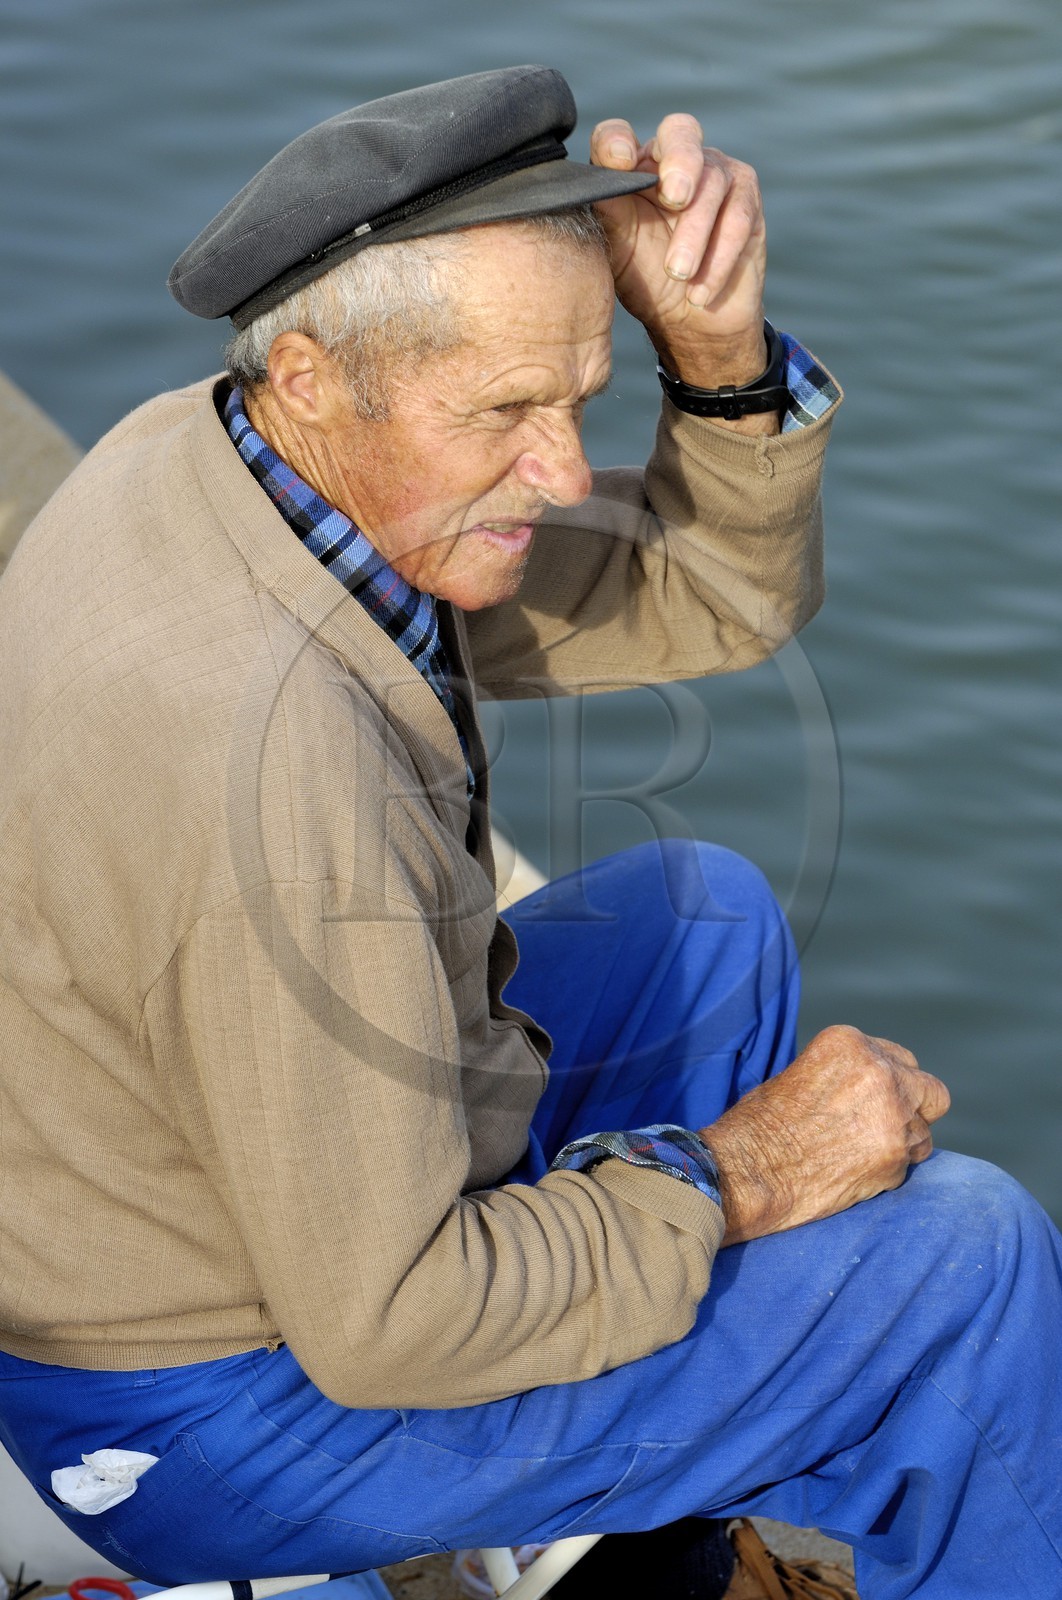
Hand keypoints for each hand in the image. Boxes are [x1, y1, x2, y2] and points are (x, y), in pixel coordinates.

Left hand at [590, 113, 767, 391]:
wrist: (690, 320)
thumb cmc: (647, 280)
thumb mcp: (618, 251)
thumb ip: (607, 214)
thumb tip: (592, 187)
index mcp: (632, 167)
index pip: (617, 135)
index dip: (616, 141)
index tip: (619, 162)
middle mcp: (673, 158)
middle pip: (680, 132)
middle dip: (680, 162)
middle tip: (675, 199)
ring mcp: (714, 173)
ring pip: (712, 183)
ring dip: (694, 235)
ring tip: (678, 274)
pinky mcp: (745, 198)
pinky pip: (737, 217)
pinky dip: (718, 257)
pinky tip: (699, 292)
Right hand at [699, 1025, 951, 1244]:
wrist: (748, 1169)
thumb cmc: (760, 1123)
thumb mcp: (801, 1073)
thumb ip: (846, 1075)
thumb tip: (870, 1092)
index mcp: (851, 1044)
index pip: (900, 1058)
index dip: (891, 1081)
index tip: (874, 1099)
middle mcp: (881, 1073)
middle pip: (931, 1092)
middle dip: (916, 1108)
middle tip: (888, 1125)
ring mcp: (893, 1118)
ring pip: (923, 1134)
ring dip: (902, 1144)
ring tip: (861, 1154)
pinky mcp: (895, 1159)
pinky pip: (907, 1165)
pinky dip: (889, 1170)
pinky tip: (855, 1171)